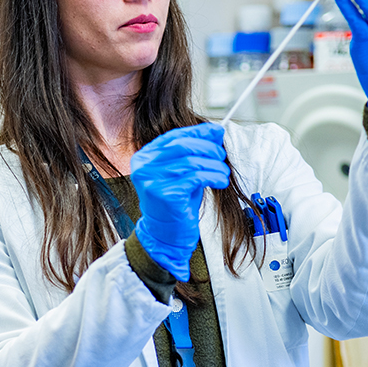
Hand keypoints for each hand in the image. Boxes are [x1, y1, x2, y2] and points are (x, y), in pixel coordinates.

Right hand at [131, 123, 229, 281]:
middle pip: (182, 146)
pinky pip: (196, 178)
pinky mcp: (165, 195)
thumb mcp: (183, 173)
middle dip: (208, 148)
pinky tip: (221, 182)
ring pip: (192, 162)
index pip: (173, 137)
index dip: (197, 132)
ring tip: (223, 173)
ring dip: (214, 165)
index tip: (217, 132)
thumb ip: (194, 152)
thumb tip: (216, 131)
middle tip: (222, 155)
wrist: (165, 235)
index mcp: (144, 157)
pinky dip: (214, 177)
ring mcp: (152, 181)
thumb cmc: (175, 203)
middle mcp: (144, 167)